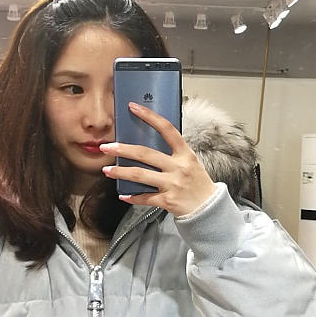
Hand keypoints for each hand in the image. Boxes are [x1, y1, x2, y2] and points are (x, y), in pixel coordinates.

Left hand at [99, 102, 216, 216]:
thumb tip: (148, 145)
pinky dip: (132, 197)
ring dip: (120, 172)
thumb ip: (173, 153)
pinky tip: (123, 195)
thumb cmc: (198, 183)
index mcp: (185, 154)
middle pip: (145, 153)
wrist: (209, 208)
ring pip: (139, 175)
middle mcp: (178, 167)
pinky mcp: (167, 201)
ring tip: (107, 170)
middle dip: (122, 149)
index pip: (167, 129)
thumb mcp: (191, 162)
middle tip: (107, 146)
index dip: (149, 117)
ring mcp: (172, 184)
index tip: (133, 107)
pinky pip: (145, 197)